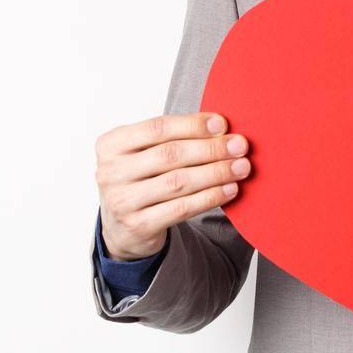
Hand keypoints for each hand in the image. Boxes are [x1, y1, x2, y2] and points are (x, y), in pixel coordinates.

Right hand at [95, 111, 251, 260]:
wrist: (122, 228)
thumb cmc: (141, 179)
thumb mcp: (144, 154)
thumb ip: (173, 138)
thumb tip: (221, 128)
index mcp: (111, 144)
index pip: (157, 128)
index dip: (193, 125)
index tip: (222, 124)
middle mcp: (111, 172)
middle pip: (170, 154)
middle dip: (210, 149)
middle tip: (240, 146)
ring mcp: (122, 201)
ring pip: (179, 182)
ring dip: (216, 173)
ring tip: (241, 167)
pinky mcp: (139, 225)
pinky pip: (182, 208)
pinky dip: (210, 197)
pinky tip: (230, 189)